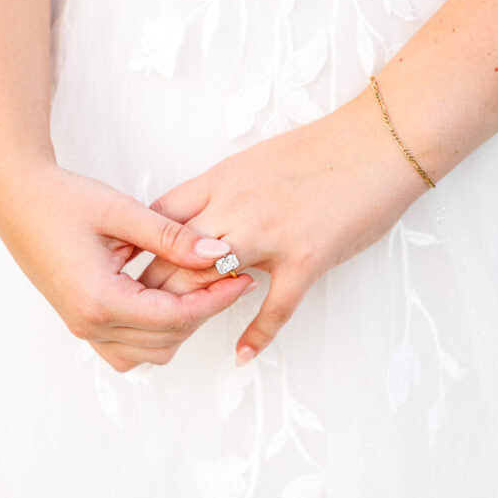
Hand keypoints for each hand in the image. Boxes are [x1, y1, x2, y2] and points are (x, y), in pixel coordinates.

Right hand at [0, 162, 256, 371]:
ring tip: (199, 288)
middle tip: (226, 278)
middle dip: (202, 312)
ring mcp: (82, 326)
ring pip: (148, 352)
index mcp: (100, 299)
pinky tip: (164, 299)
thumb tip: (216, 253)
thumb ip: (172, 237)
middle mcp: (89, 323)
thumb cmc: (61, 200)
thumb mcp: (123, 213)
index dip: (214, 299)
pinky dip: (152, 333)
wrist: (17, 197)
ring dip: (179, 326)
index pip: (175, 317)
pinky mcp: (82, 319)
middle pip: (167, 340)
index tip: (239, 276)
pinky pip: (125, 348)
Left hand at [137, 87, 429, 365]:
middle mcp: (235, 208)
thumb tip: (195, 216)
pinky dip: (256, 335)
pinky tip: (241, 354)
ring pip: (209, 283)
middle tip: (133, 319)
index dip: (135, 250)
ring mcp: (270, 235)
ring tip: (172, 338)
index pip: (158, 221)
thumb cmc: (320, 149)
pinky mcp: (307, 259)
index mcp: (219, 181)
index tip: (120, 273)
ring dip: (188, 315)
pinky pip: (275, 307)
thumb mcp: (253, 160)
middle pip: (173, 258)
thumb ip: (221, 191)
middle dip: (148, 292)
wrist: (377, 143)